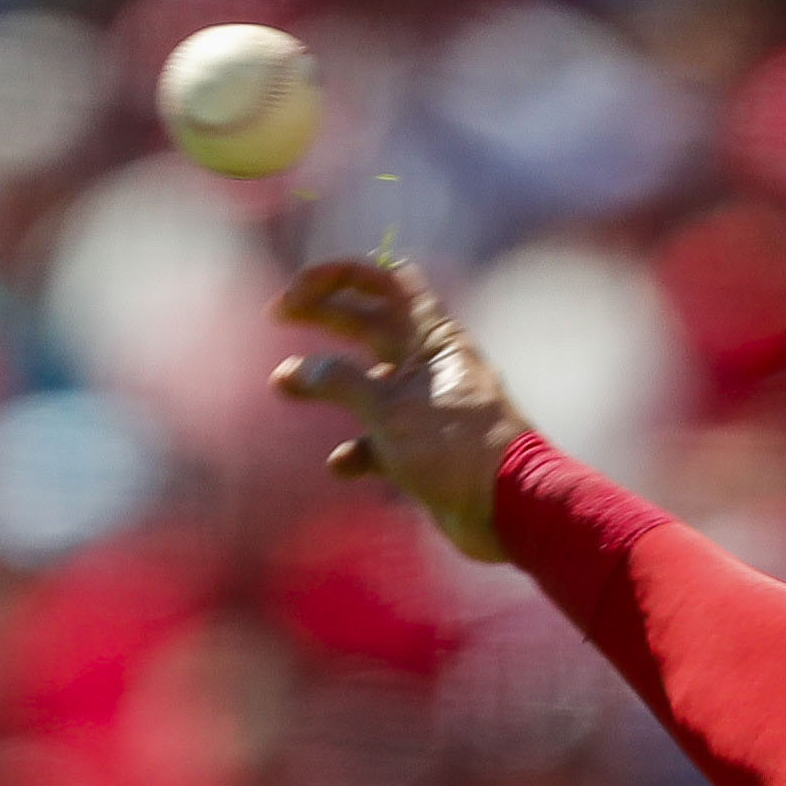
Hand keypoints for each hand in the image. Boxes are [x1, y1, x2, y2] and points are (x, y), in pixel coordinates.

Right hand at [270, 258, 528, 563]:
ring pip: (367, 385)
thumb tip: (294, 372)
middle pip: (369, 323)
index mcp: (432, 337)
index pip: (385, 281)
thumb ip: (339, 384)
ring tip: (284, 387)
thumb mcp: (389, 408)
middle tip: (276, 315)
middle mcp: (429, 365)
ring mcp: (425, 408)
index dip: (339, 276)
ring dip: (327, 384)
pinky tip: (343, 465)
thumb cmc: (456, 447)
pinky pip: (379, 442)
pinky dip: (356, 450)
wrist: (509, 509)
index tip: (297, 291)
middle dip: (324, 315)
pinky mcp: (422, 451)